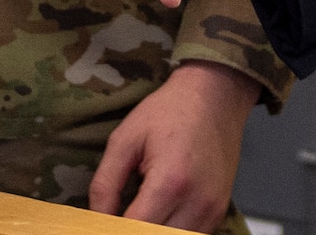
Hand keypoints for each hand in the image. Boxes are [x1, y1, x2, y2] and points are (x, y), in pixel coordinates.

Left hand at [92, 61, 258, 229]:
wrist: (214, 96)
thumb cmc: (169, 111)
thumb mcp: (125, 139)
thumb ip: (105, 185)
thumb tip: (96, 221)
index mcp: (170, 181)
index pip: (134, 230)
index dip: (112, 229)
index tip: (101, 221)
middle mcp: (197, 203)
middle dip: (131, 230)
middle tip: (119, 214)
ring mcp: (212, 211)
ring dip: (152, 231)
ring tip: (138, 212)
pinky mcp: (219, 213)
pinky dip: (170, 231)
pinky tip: (158, 215)